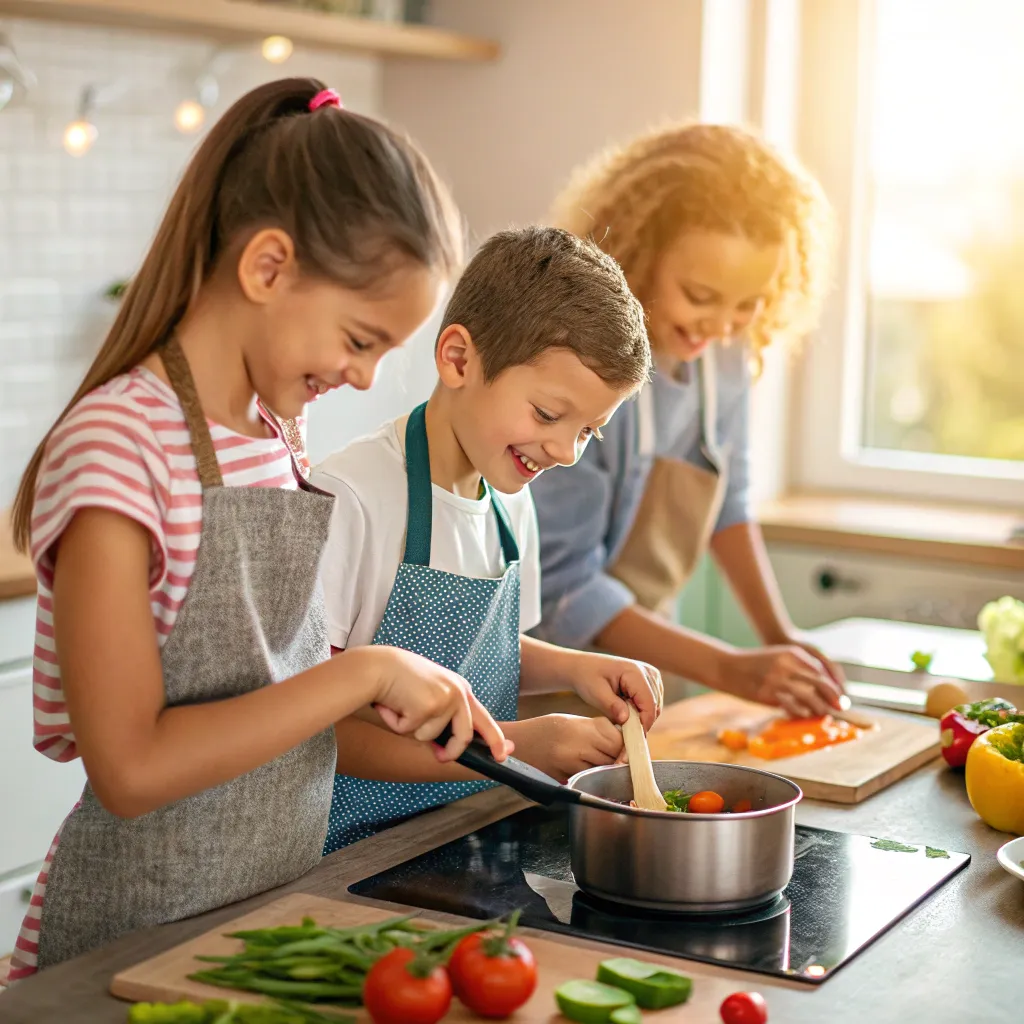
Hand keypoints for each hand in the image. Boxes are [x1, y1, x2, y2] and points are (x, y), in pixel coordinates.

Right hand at [353, 646, 512, 763]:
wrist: (377, 666)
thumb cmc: (398, 680)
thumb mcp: (429, 694)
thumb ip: (442, 718)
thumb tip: (445, 752)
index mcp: (461, 688)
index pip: (484, 719)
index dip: (494, 739)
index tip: (503, 755)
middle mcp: (458, 692)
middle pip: (464, 736)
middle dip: (451, 751)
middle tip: (441, 758)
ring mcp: (446, 699)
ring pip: (429, 737)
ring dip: (410, 728)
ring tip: (400, 705)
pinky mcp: (429, 706)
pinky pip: (411, 731)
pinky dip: (396, 723)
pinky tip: (393, 704)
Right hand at [509, 714, 623, 781]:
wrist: (516, 745)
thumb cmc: (544, 730)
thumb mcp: (570, 721)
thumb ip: (596, 730)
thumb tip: (622, 742)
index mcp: (580, 728)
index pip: (617, 740)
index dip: (624, 744)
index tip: (624, 746)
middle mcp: (576, 747)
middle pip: (613, 757)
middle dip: (618, 758)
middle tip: (618, 757)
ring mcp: (570, 766)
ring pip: (602, 771)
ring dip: (605, 769)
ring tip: (599, 763)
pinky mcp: (564, 780)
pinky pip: (587, 779)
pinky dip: (590, 777)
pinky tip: (585, 770)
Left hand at [563, 650, 663, 730]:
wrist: (583, 667)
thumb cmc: (587, 677)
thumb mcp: (595, 693)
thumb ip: (611, 706)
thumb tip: (626, 719)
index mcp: (635, 672)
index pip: (649, 703)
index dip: (643, 723)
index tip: (632, 738)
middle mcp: (648, 672)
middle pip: (654, 706)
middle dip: (641, 721)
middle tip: (623, 731)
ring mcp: (651, 676)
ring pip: (655, 707)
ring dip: (641, 717)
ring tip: (620, 717)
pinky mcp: (650, 682)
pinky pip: (651, 703)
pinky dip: (641, 712)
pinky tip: (626, 711)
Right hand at [727, 645, 844, 717]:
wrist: (727, 666)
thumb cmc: (753, 663)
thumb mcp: (778, 656)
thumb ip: (797, 666)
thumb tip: (819, 683)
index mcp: (792, 653)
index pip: (821, 671)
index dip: (833, 685)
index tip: (840, 695)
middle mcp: (788, 665)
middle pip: (820, 683)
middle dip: (833, 698)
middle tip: (840, 708)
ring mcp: (778, 680)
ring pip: (810, 697)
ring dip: (820, 708)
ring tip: (823, 714)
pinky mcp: (769, 693)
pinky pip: (792, 706)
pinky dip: (802, 712)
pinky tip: (805, 715)